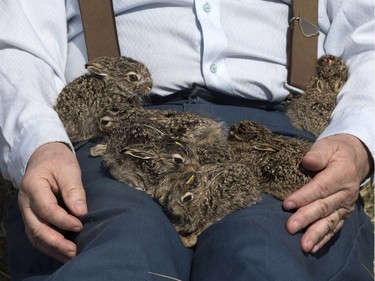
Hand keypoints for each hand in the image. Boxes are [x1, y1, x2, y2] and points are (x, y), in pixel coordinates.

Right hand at [18, 142, 87, 262]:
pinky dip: (50, 246)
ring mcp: (28, 212)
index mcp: (33, 186)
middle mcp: (26, 202)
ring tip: (72, 255)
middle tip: (75, 250)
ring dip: (53, 248)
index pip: (46, 209)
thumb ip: (74, 190)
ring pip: (35, 235)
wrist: (45, 158)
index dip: (63, 220)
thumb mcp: (68, 169)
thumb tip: (81, 212)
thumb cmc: (58, 162)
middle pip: (37, 228)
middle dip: (56, 242)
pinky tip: (64, 251)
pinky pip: (38, 235)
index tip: (80, 224)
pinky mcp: (34, 217)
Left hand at [283, 134, 371, 252]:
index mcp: (341, 174)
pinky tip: (313, 248)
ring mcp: (345, 205)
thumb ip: (318, 153)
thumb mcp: (328, 145)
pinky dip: (324, 238)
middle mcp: (346, 192)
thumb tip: (308, 161)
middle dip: (306, 218)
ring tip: (303, 246)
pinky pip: (334, 227)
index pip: (321, 187)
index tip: (287, 204)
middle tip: (290, 227)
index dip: (304, 196)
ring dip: (316, 234)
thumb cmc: (335, 151)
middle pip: (324, 207)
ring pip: (330, 221)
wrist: (354, 158)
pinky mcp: (343, 213)